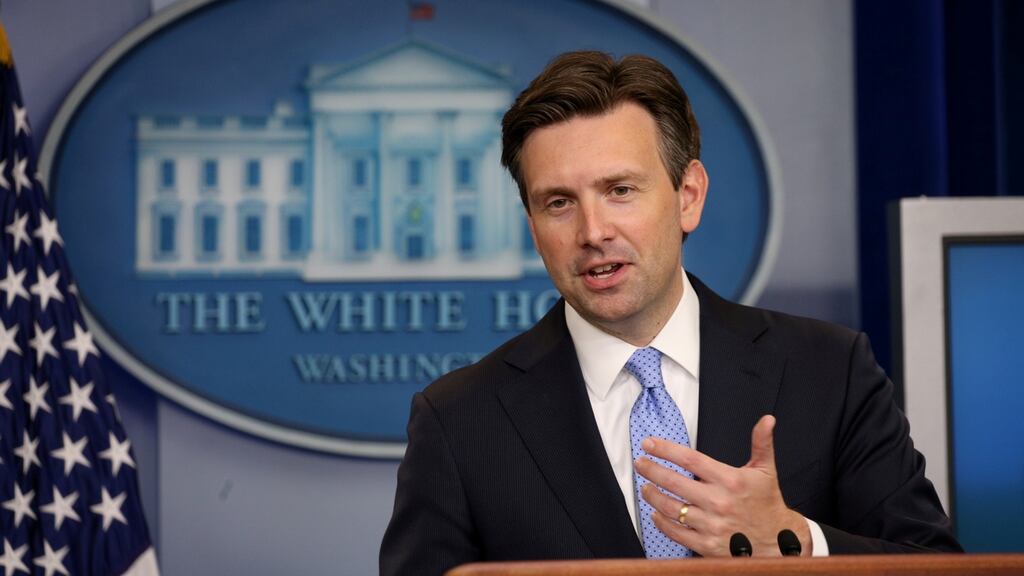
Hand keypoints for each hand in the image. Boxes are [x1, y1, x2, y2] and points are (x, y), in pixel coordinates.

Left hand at [634, 415, 811, 556]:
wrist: (779, 541)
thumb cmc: (767, 503)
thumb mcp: (766, 470)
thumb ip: (761, 443)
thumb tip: (767, 420)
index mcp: (730, 480)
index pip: (690, 459)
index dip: (666, 449)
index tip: (650, 444)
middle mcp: (719, 501)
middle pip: (674, 482)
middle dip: (652, 470)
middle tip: (640, 463)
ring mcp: (712, 525)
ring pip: (671, 508)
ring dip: (653, 496)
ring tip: (645, 487)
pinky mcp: (707, 545)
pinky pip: (677, 533)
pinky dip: (662, 522)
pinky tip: (656, 513)